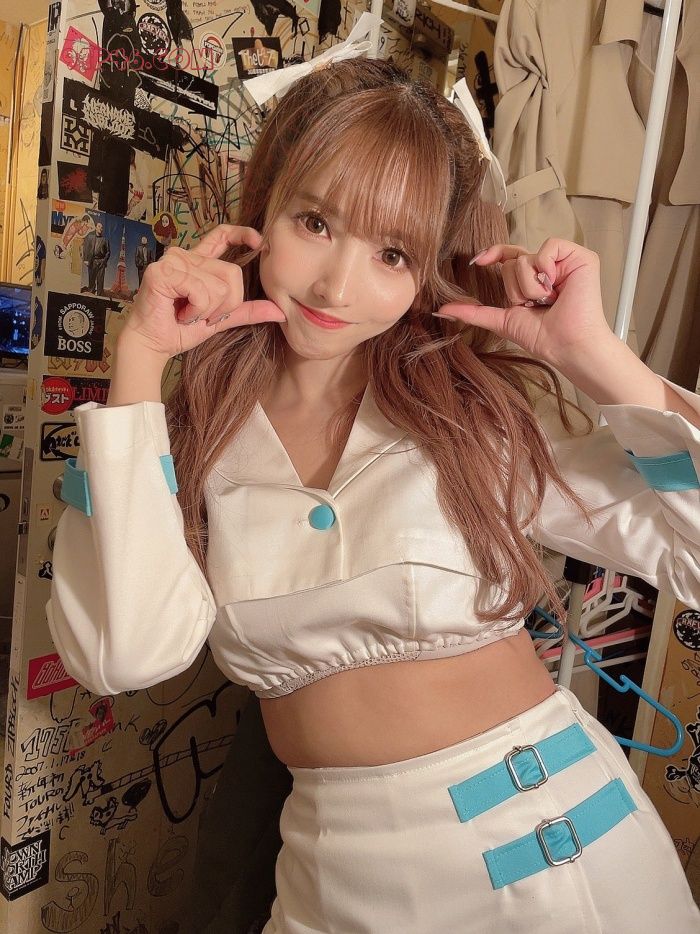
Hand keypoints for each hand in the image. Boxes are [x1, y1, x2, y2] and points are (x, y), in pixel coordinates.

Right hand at [120, 224, 286, 359]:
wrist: (153, 345)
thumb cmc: (180, 331)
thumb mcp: (221, 320)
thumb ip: (247, 311)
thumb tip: (280, 312)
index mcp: (198, 262)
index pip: (222, 235)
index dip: (243, 233)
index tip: (259, 242)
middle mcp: (185, 256)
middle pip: (232, 273)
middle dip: (225, 305)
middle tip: (201, 315)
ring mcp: (173, 261)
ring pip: (218, 285)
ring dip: (207, 311)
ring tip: (187, 314)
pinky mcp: (163, 272)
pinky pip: (201, 292)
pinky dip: (196, 311)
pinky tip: (179, 314)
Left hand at [436, 239, 611, 369]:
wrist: (565, 345)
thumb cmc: (543, 337)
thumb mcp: (502, 320)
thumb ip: (473, 312)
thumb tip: (442, 309)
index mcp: (533, 278)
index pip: (508, 256)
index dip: (492, 254)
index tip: (477, 261)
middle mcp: (548, 266)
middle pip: (512, 260)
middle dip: (517, 289)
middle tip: (536, 305)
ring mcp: (565, 260)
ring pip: (526, 258)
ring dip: (531, 288)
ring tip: (549, 302)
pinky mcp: (581, 257)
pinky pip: (548, 248)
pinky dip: (546, 270)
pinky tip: (557, 288)